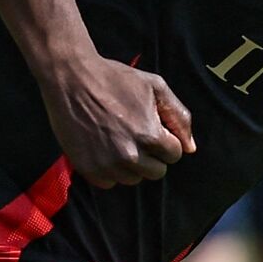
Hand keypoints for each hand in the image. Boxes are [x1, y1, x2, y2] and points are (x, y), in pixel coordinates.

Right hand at [40, 57, 195, 188]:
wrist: (71, 78)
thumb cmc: (115, 79)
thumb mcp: (156, 87)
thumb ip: (179, 117)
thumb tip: (190, 148)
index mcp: (150, 135)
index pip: (174, 155)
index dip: (166, 141)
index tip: (153, 129)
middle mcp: (129, 155)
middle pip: (156, 172)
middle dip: (152, 155)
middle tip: (136, 135)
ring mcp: (107, 164)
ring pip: (133, 179)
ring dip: (131, 165)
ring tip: (119, 140)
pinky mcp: (87, 168)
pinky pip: (109, 183)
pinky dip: (109, 170)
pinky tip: (104, 148)